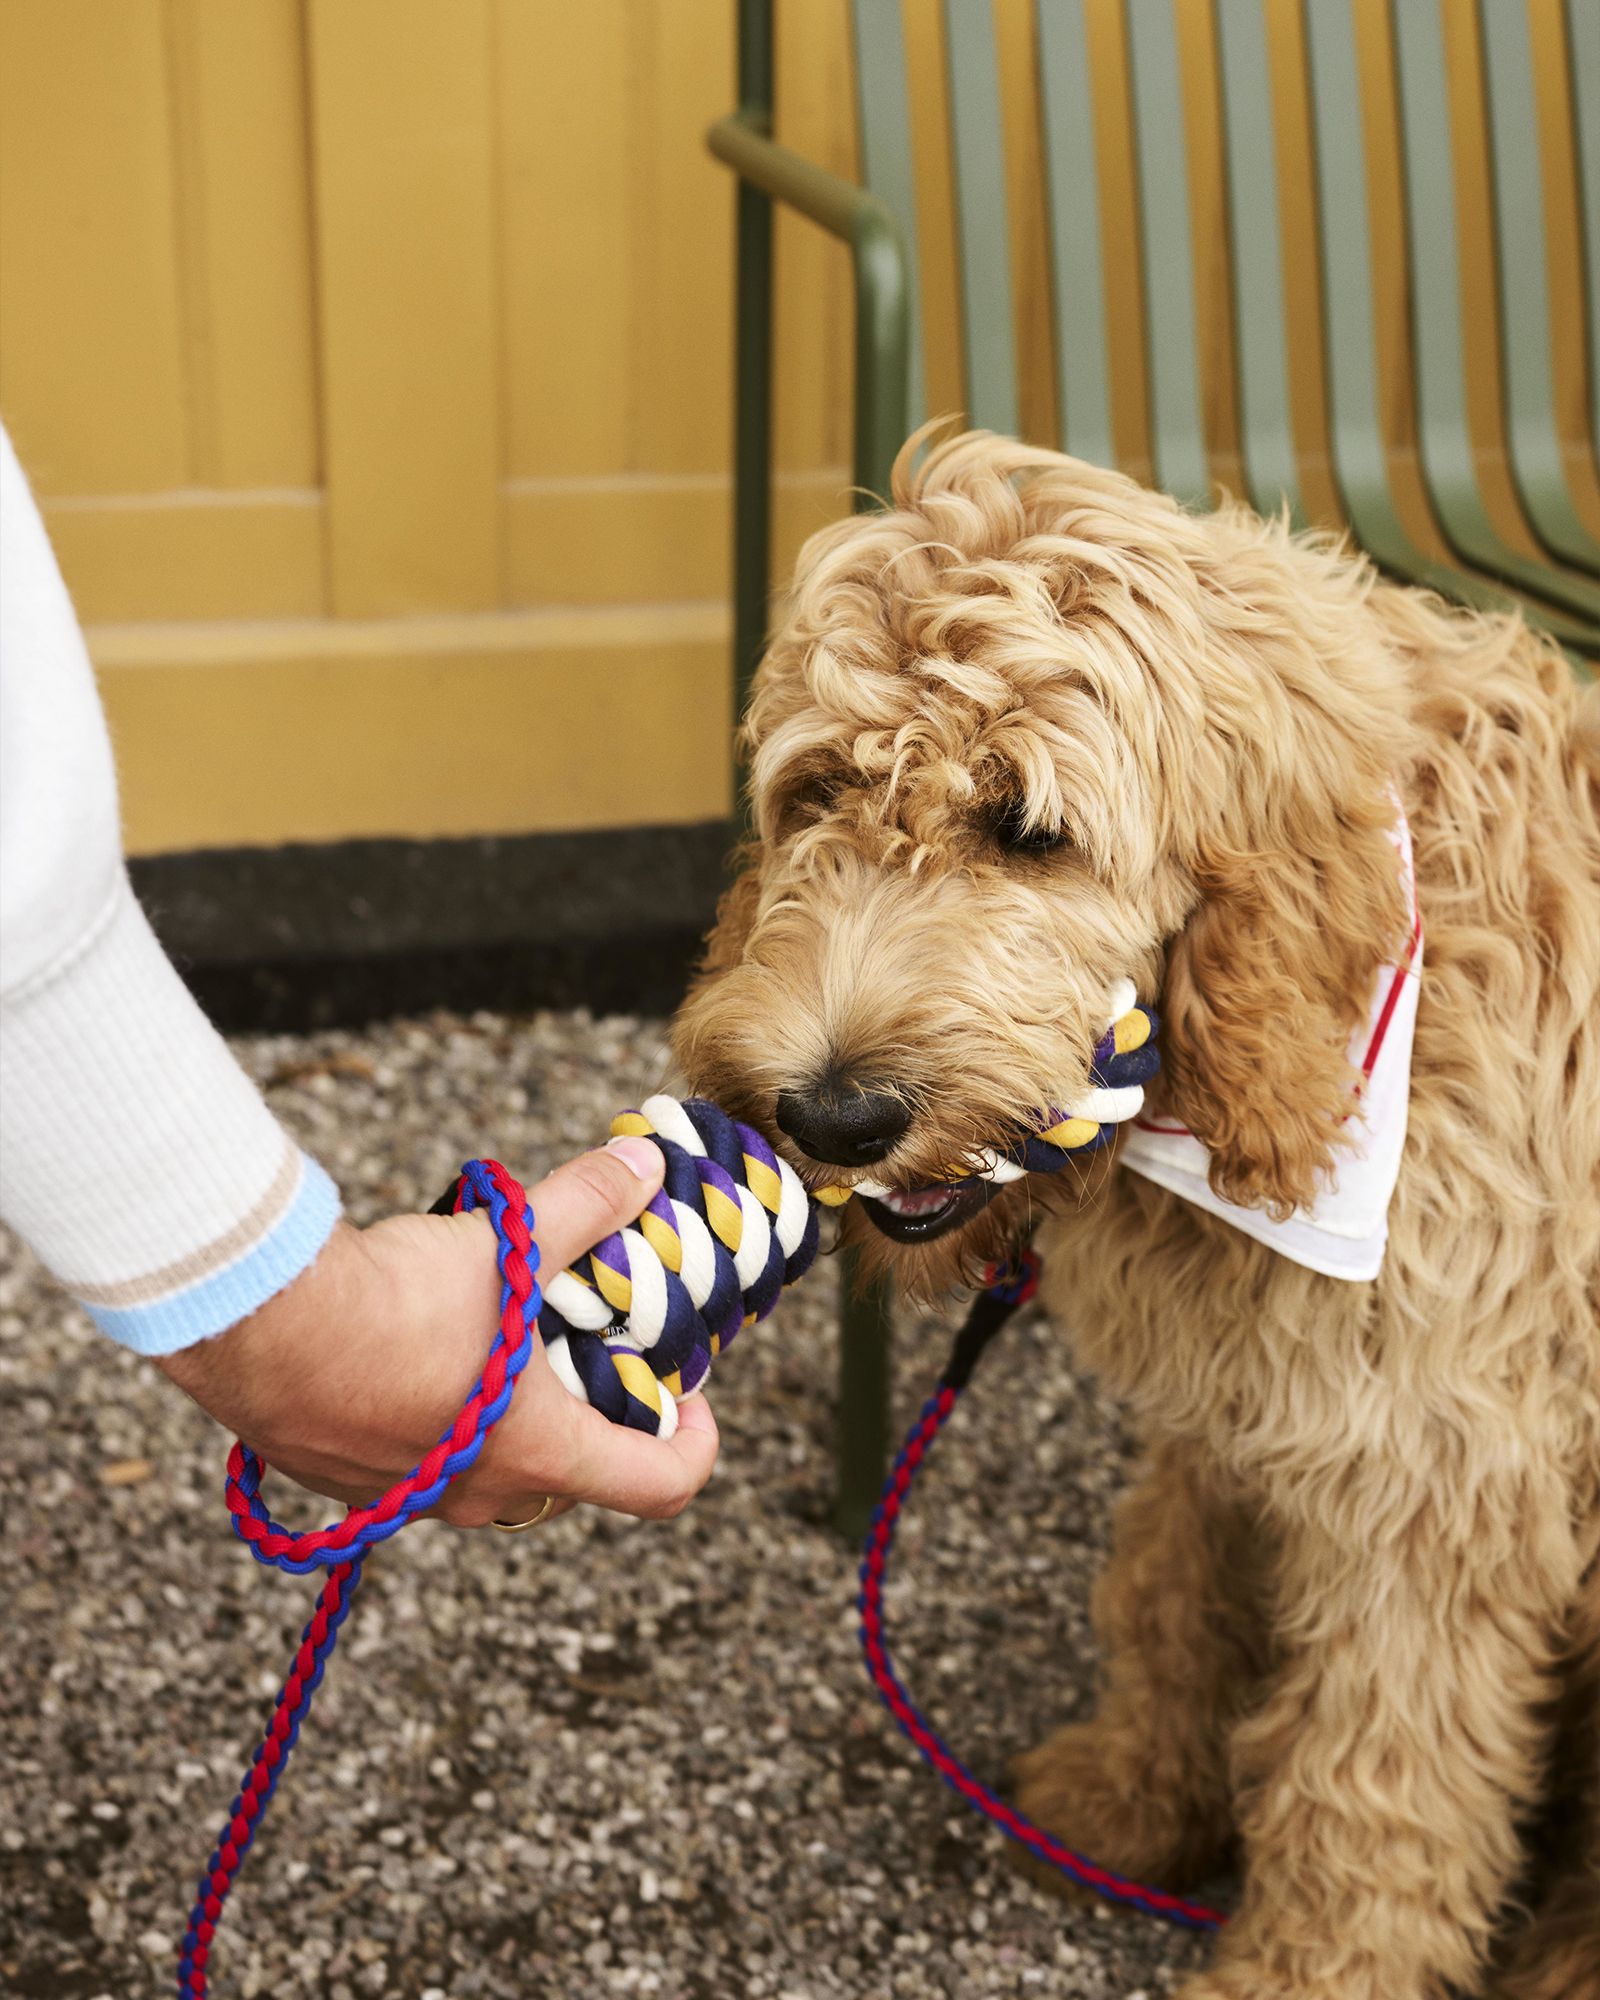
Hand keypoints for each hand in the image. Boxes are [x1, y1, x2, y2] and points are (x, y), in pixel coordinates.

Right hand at [156, 1137, 717, 1527]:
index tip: (691, 1396)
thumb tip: (644, 1166)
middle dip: (598, 1414)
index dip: (697, 1445)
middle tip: (593, 1345)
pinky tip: (422, 1345)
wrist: (256, 1327)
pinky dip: (441, 1416)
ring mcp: (409, 1498)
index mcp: (540, 1452)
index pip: (660, 1486)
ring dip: (515, 1414)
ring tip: (506, 1334)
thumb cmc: (390, 1302)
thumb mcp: (508, 1244)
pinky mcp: (348, 1482)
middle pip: (576, 1476)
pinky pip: (420, 1462)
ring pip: (494, 1470)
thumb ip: (587, 1205)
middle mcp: (479, 1494)